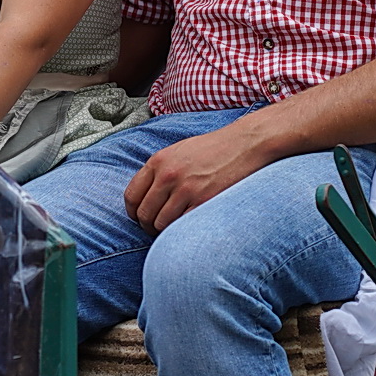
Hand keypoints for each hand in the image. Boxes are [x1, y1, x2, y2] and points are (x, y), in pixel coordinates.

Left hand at [123, 118, 274, 232]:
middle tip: (156, 229)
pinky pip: (181, 226)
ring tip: (173, 227)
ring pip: (161, 224)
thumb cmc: (212, 149)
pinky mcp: (204, 201)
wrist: (244, 144)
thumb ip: (158, 171)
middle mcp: (168, 175)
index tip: (140, 218)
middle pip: (144, 214)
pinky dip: (181, 230)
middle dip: (147, 226)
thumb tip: (143, 198)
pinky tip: (188, 226)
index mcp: (158, 161)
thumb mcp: (178, 151)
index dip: (133, 213)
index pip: (131, 196)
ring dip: (164, 231)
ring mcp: (186, 189)